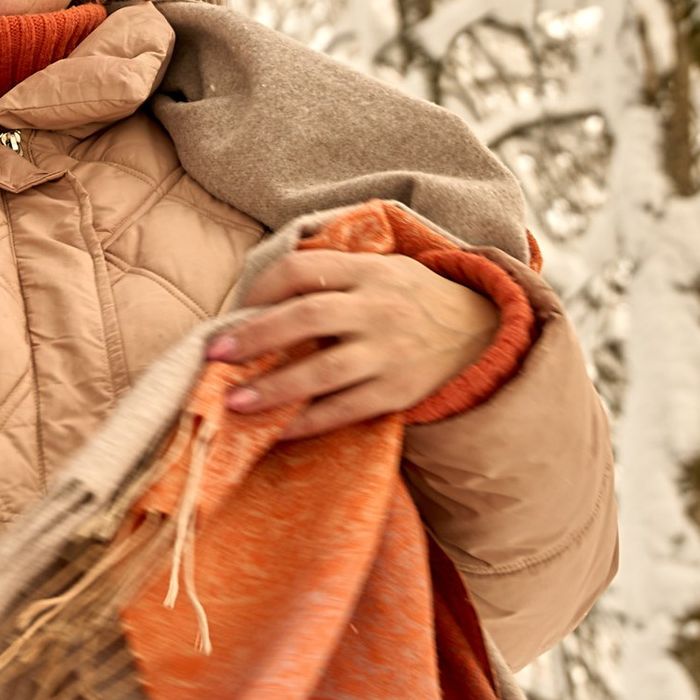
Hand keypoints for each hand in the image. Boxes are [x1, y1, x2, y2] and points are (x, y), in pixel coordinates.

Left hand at [203, 245, 498, 438]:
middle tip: (216, 355)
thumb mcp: (380, 269)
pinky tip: (277, 430)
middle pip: (306, 318)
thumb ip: (331, 277)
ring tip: (235, 403)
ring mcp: (388, 353)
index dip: (261, 289)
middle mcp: (376, 309)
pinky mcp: (398, 392)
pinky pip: (345, 410)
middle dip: (255, 337)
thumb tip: (257, 303)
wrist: (483, 329)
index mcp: (367, 271)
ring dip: (273, 389)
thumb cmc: (412, 297)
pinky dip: (308, 422)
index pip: (303, 270)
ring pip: (323, 371)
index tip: (234, 309)